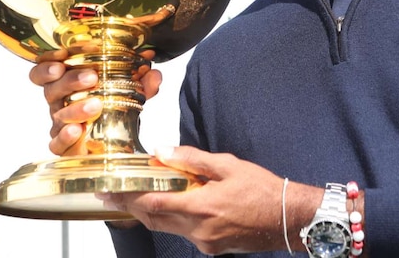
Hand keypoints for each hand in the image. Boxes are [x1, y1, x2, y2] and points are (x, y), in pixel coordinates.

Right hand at [29, 48, 161, 155]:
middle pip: (52, 90)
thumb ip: (142, 82)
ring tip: (95, 104)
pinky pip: (57, 144)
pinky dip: (65, 137)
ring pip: (58, 115)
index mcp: (67, 83)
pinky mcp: (64, 147)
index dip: (46, 66)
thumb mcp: (130, 91)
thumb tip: (154, 73)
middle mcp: (59, 103)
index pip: (44, 72)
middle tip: (91, 77)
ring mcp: (60, 125)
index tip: (59, 62)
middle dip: (70, 81)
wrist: (116, 142)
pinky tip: (77, 130)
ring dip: (75, 108)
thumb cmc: (113, 109)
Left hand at [100, 145, 320, 254]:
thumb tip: (163, 153)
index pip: (154, 204)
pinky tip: (170, 206)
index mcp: (202, 207)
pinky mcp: (211, 246)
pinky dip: (171, 219)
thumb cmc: (263, 190)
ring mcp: (204, 241)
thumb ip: (193, 160)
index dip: (129, 198)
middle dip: (131, 207)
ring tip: (133, 200)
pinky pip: (183, 232)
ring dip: (149, 214)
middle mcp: (199, 229)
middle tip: (111, 196)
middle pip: (154, 220)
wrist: (287, 218)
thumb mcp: (228, 165)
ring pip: (166, 227)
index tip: (111, 191)